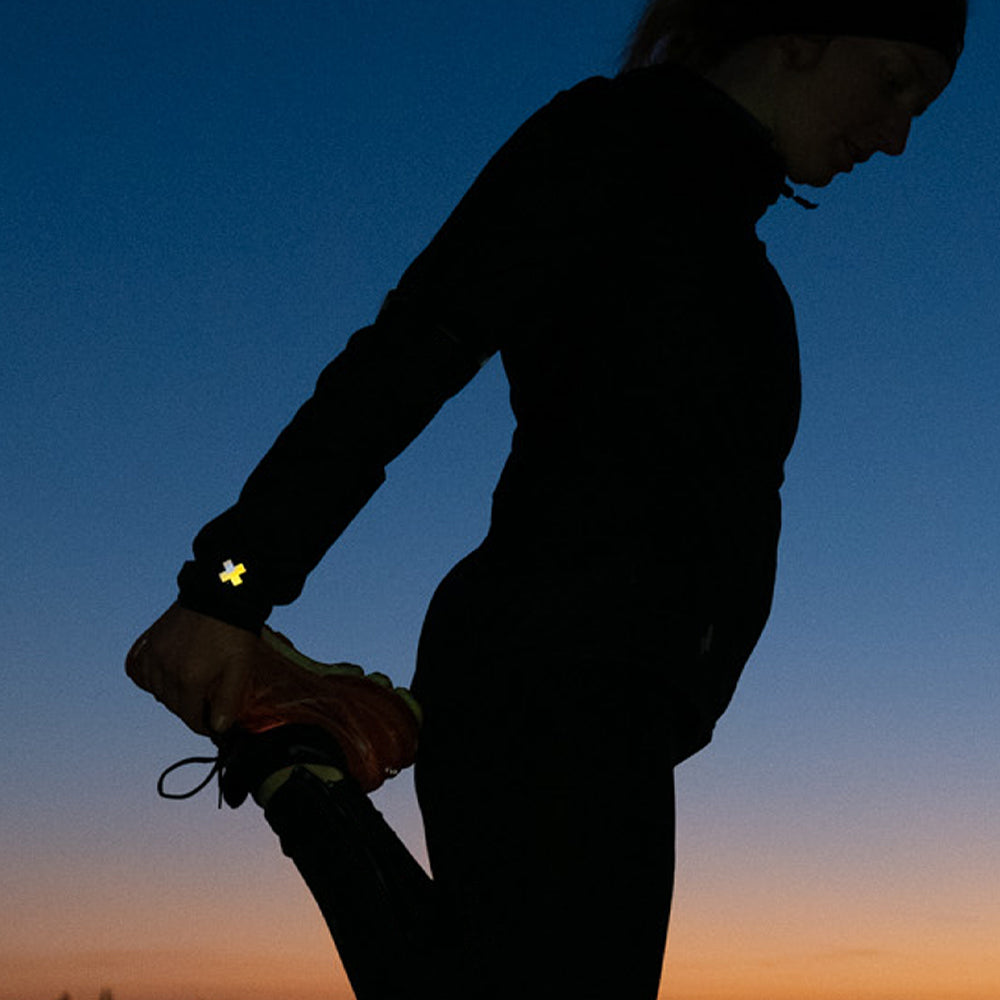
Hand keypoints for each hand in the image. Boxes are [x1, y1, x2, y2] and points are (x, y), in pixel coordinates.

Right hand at [125, 602, 259, 735]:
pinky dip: (153, 680)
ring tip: (193, 690)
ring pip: (158, 692)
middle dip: (192, 710)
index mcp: (190, 679)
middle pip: (175, 706)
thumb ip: (229, 701)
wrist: (221, 593)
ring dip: (174, 696)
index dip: (204, 726)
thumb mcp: (240, 667)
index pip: (191, 718)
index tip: (214, 726)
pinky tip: (169, 677)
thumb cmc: (234, 630)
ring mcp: (154, 655)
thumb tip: (219, 729)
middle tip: (208, 707)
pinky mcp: (148, 643)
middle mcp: (166, 670)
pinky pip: (142, 673)